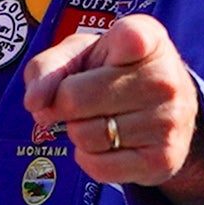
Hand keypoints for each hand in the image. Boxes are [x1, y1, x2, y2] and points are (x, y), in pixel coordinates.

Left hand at [22, 14, 203, 196]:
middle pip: (75, 97)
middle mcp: (166, 78)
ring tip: (100, 119)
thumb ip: (46, 67)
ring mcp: (168, 121)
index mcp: (148, 38)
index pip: (129, 38)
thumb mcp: (78, 53)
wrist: (163, 110)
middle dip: (65, 102)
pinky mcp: (162, 159)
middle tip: (81, 99)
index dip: (105, 50)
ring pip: (84, 135)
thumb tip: (35, 103)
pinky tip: (108, 143)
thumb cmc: (113, 72)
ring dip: (78, 130)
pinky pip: (97, 167)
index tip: (107, 56)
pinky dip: (89, 158)